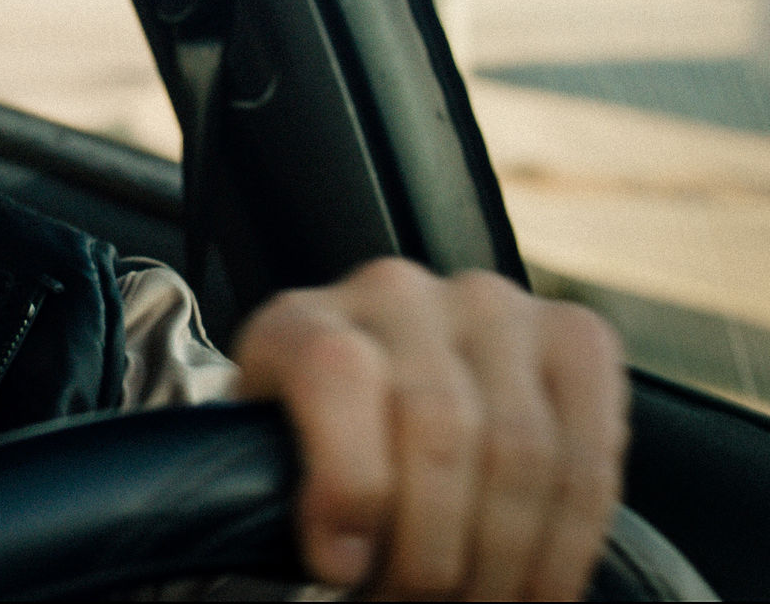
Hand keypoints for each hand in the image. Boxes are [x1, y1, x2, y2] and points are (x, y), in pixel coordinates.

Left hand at [232, 257, 628, 599]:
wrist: (381, 400)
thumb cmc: (318, 451)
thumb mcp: (277, 470)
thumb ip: (293, 494)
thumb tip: (345, 561)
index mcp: (304, 322)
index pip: (337, 374)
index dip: (348, 483)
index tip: (341, 569)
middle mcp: (399, 295)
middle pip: (441, 430)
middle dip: (435, 554)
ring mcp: (493, 307)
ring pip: (524, 450)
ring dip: (507, 562)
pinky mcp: (575, 337)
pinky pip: (591, 455)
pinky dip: (571, 544)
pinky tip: (543, 592)